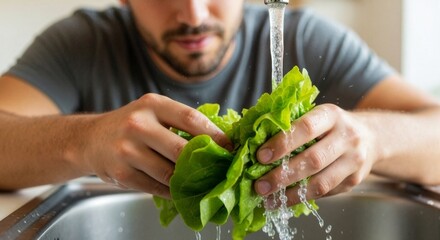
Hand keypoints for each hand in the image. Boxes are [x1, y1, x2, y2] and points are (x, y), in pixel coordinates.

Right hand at [78, 93, 230, 197]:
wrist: (91, 139)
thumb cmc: (130, 125)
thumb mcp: (152, 111)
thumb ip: (179, 121)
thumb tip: (219, 139)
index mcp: (152, 104)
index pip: (191, 118)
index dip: (215, 135)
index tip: (230, 147)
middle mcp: (138, 125)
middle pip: (182, 149)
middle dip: (205, 162)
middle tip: (221, 169)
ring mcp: (127, 150)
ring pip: (170, 173)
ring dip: (190, 181)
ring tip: (205, 182)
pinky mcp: (121, 174)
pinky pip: (156, 188)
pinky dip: (172, 192)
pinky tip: (182, 190)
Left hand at [254, 104, 375, 205]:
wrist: (371, 137)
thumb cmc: (331, 126)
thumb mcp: (317, 116)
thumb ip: (291, 125)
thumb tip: (254, 140)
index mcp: (331, 115)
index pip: (306, 128)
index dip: (282, 143)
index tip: (261, 156)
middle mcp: (347, 137)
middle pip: (313, 160)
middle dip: (282, 175)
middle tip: (260, 185)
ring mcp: (354, 161)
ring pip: (321, 182)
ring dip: (291, 194)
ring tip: (270, 199)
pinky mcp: (354, 181)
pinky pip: (325, 193)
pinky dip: (302, 198)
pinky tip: (285, 200)